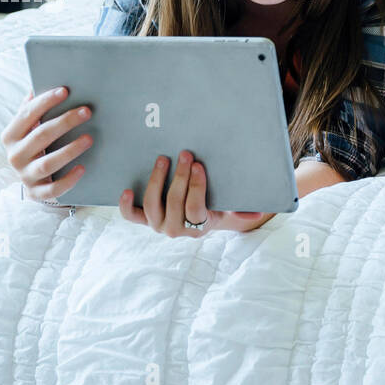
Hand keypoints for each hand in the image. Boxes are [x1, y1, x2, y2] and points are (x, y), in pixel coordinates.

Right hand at [2, 86, 92, 202]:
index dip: (45, 102)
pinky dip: (68, 179)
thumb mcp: (29, 128)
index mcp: (10, 136)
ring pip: (48, 163)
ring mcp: (25, 176)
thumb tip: (39, 82)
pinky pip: (53, 189)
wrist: (31, 180)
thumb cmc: (34, 146)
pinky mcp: (37, 193)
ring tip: (90, 138)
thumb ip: (32, 109)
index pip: (26, 115)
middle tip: (86, 111)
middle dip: (64, 122)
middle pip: (40, 136)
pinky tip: (83, 168)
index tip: (65, 91)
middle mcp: (14, 156)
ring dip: (70, 150)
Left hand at [118, 151, 274, 236]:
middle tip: (185, 154)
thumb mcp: (230, 210)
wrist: (200, 221)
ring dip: (156, 180)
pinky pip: (131, 215)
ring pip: (152, 204)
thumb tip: (258, 212)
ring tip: (163, 159)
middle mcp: (175, 229)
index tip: (199, 165)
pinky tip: (126, 189)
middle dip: (180, 176)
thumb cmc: (217, 209)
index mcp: (198, 227)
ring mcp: (157, 224)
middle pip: (173, 202)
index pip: (194, 208)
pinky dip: (126, 204)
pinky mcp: (144, 219)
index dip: (196, 187)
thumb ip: (242, 211)